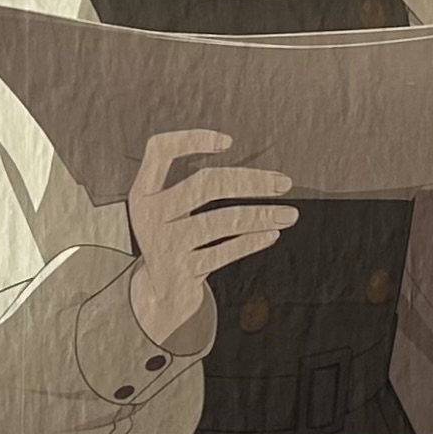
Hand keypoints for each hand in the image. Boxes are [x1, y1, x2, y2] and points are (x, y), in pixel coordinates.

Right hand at [123, 128, 295, 347]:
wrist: (158, 294)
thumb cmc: (173, 238)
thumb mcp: (166, 209)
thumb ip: (188, 182)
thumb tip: (250, 170)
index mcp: (143, 193)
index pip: (159, 151)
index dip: (191, 139)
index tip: (228, 141)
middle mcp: (150, 216)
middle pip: (206, 184)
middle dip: (251, 181)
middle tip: (284, 183)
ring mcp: (166, 244)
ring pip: (223, 221)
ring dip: (261, 216)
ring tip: (289, 214)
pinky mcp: (183, 271)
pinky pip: (224, 252)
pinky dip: (251, 242)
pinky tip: (271, 235)